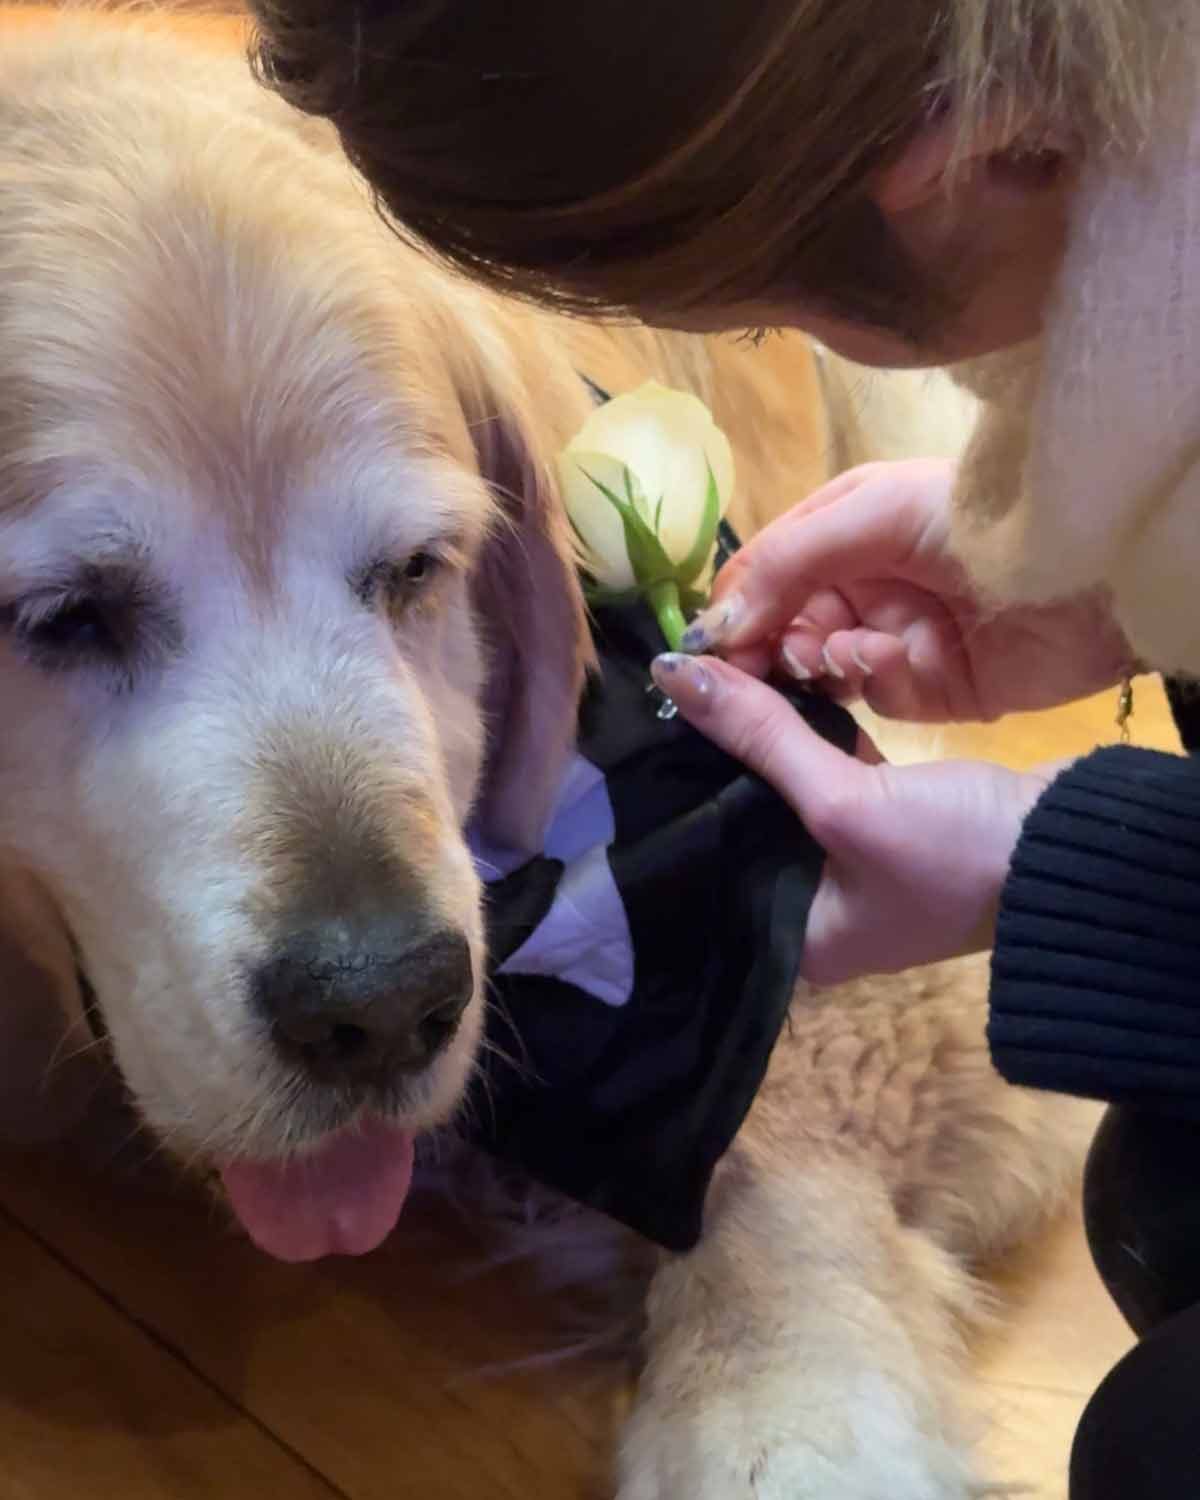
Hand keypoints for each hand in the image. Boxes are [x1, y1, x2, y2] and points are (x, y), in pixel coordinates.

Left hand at [651, 652, 1058, 985]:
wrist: (1077, 847)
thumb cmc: (955, 852)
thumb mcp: (848, 801)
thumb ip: (761, 737)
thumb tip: (673, 674)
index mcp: (788, 939)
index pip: (702, 870)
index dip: (668, 809)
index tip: (634, 745)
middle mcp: (808, 913)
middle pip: (736, 829)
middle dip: (710, 769)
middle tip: (664, 701)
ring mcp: (848, 869)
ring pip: (778, 797)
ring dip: (756, 745)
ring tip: (705, 687)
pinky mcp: (881, 825)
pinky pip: (820, 778)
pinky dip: (801, 740)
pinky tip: (768, 692)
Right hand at [683, 460, 1134, 722]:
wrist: (1090, 573)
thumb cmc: (971, 521)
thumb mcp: (868, 517)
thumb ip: (785, 565)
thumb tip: (712, 628)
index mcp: (841, 527)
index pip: (762, 572)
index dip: (734, 609)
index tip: (707, 651)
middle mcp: (859, 582)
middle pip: (782, 626)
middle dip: (775, 644)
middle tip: (779, 659)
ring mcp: (890, 636)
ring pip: (820, 666)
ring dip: (824, 661)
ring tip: (843, 655)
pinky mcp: (925, 686)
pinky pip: (872, 694)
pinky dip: (874, 680)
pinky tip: (891, 662)